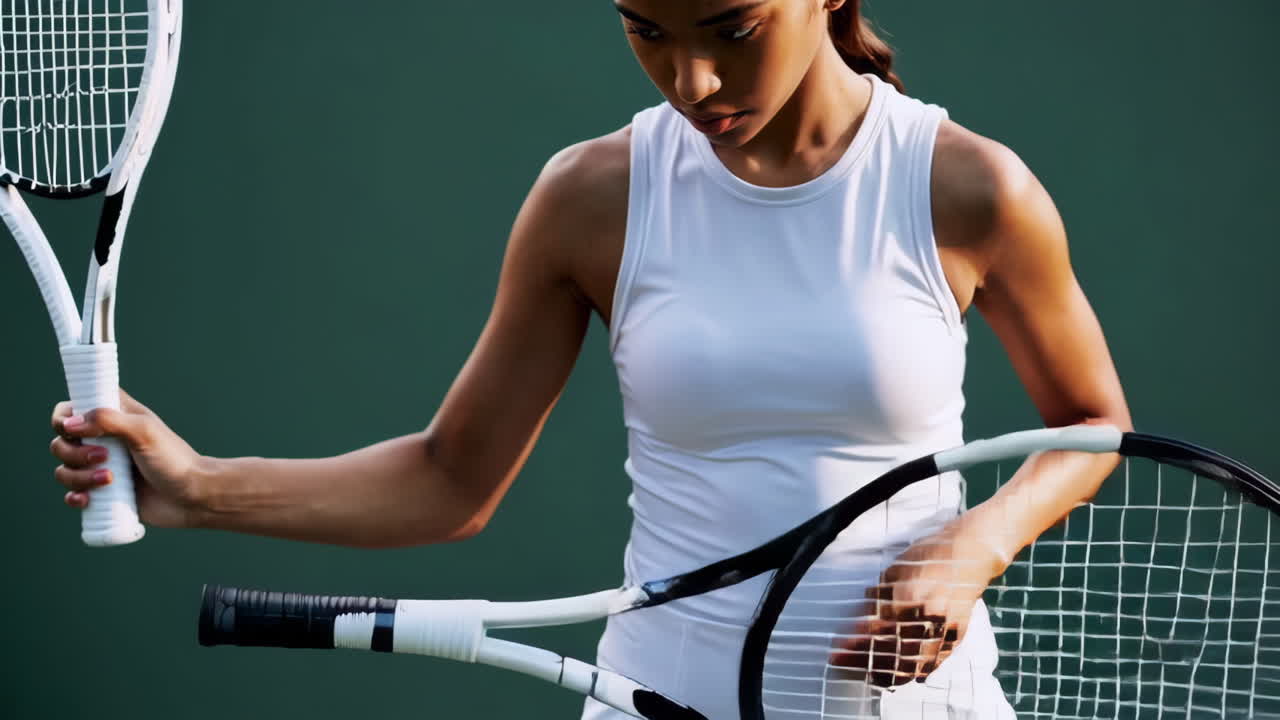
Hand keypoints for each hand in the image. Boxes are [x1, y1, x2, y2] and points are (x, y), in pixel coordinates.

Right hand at [50, 390, 207, 528]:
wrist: (193, 497)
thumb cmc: (175, 460)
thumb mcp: (145, 432)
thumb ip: (108, 420)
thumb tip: (70, 424)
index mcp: (114, 417)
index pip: (72, 408)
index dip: (64, 417)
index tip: (73, 429)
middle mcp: (103, 440)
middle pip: (61, 442)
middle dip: (74, 452)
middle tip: (105, 458)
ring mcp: (101, 467)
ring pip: (64, 469)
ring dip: (78, 477)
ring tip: (110, 480)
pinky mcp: (103, 493)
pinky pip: (72, 494)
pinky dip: (74, 497)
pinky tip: (87, 500)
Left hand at [830, 522, 1007, 687]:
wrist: (970, 553)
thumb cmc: (929, 555)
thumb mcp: (896, 570)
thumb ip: (879, 595)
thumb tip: (858, 616)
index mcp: (909, 596)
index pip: (875, 628)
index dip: (855, 641)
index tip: (838, 648)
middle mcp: (928, 617)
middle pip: (891, 649)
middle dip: (865, 659)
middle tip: (845, 662)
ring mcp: (945, 628)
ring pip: (913, 662)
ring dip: (888, 671)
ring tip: (868, 674)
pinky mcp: (956, 634)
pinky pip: (935, 661)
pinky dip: (917, 671)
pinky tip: (903, 676)